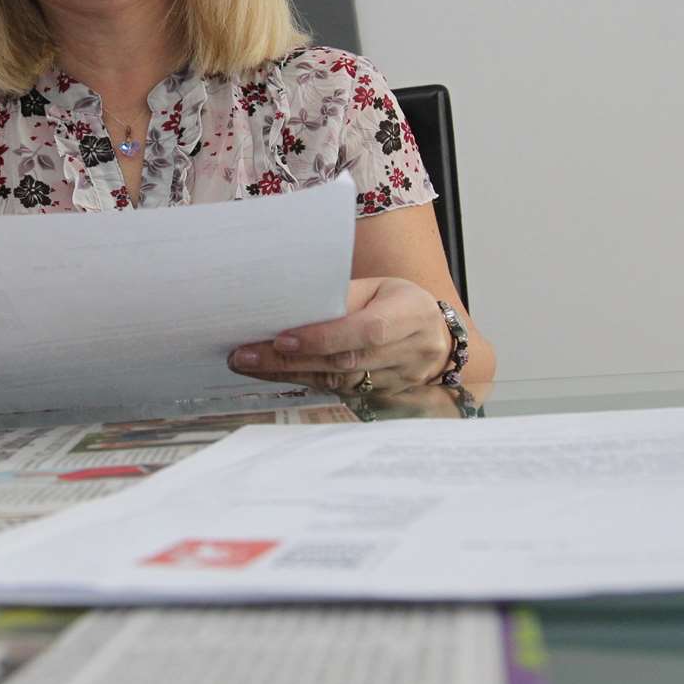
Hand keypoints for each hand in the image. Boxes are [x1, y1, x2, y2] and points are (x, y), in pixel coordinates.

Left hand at [227, 277, 452, 393]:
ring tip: (248, 364)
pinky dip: (303, 381)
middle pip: (344, 361)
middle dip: (290, 361)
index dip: (324, 337)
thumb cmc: (399, 303)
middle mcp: (410, 351)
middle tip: (245, 355)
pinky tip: (273, 374)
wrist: (438, 338)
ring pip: (337, 382)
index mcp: (411, 314)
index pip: (366, 330)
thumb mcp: (378, 288)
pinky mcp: (383, 396)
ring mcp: (398, 379)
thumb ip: (341, 297)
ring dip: (289, 374)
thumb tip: (290, 306)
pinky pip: (338, 391)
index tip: (282, 339)